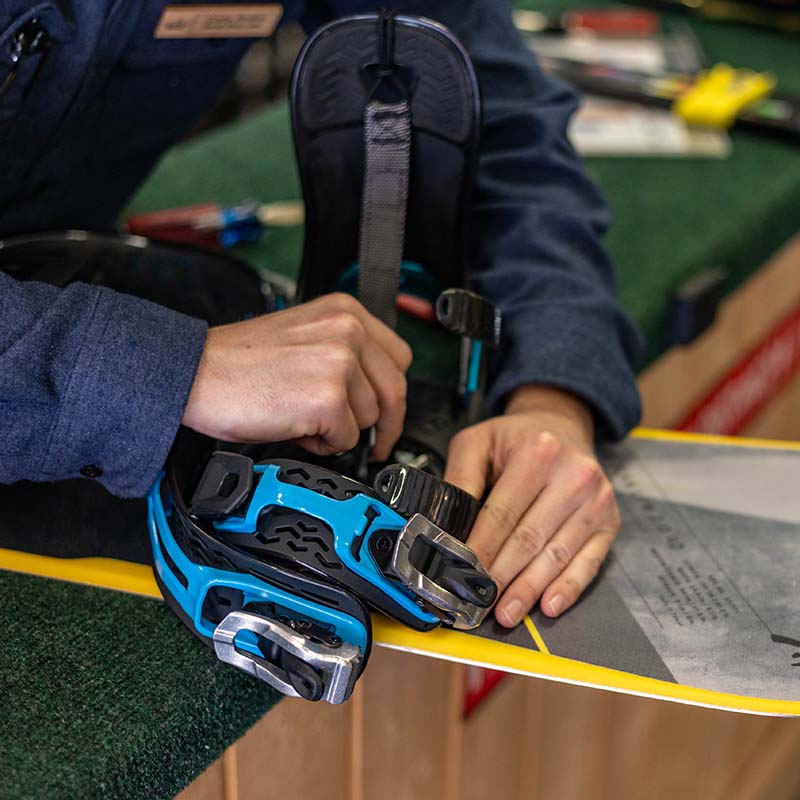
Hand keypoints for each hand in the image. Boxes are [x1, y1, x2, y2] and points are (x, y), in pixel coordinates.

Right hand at [183, 293, 411, 459]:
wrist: (195, 373)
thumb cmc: (239, 361)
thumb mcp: (304, 335)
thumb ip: (344, 350)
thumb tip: (373, 391)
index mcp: (345, 311)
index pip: (399, 357)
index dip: (392, 392)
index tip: (387, 411)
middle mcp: (348, 330)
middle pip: (395, 390)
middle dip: (385, 422)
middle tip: (375, 443)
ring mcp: (339, 363)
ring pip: (369, 418)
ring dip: (341, 430)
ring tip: (305, 420)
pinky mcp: (327, 398)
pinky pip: (346, 440)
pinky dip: (323, 445)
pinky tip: (297, 429)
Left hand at [444, 386, 619, 625]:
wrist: (562, 426)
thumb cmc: (515, 439)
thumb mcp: (478, 441)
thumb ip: (460, 477)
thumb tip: (444, 525)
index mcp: (537, 452)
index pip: (503, 512)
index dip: (481, 547)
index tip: (461, 573)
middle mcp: (574, 475)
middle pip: (530, 538)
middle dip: (501, 576)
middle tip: (478, 602)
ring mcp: (597, 500)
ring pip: (557, 554)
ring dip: (530, 589)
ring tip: (505, 613)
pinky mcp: (609, 521)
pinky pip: (589, 562)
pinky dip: (569, 587)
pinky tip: (548, 605)